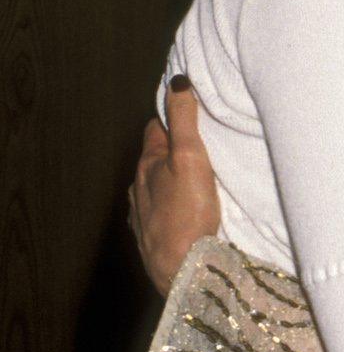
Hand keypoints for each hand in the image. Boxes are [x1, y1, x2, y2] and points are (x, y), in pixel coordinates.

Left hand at [127, 77, 219, 294]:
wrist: (180, 270)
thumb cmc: (187, 212)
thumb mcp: (190, 157)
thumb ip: (184, 119)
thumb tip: (176, 81)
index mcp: (147, 165)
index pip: (155, 128)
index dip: (170, 116)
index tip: (187, 109)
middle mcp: (138, 188)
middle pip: (154, 158)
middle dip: (171, 147)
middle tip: (197, 140)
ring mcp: (141, 215)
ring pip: (154, 186)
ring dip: (169, 177)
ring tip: (192, 174)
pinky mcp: (151, 237)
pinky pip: (158, 211)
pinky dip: (169, 204)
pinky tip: (183, 209)